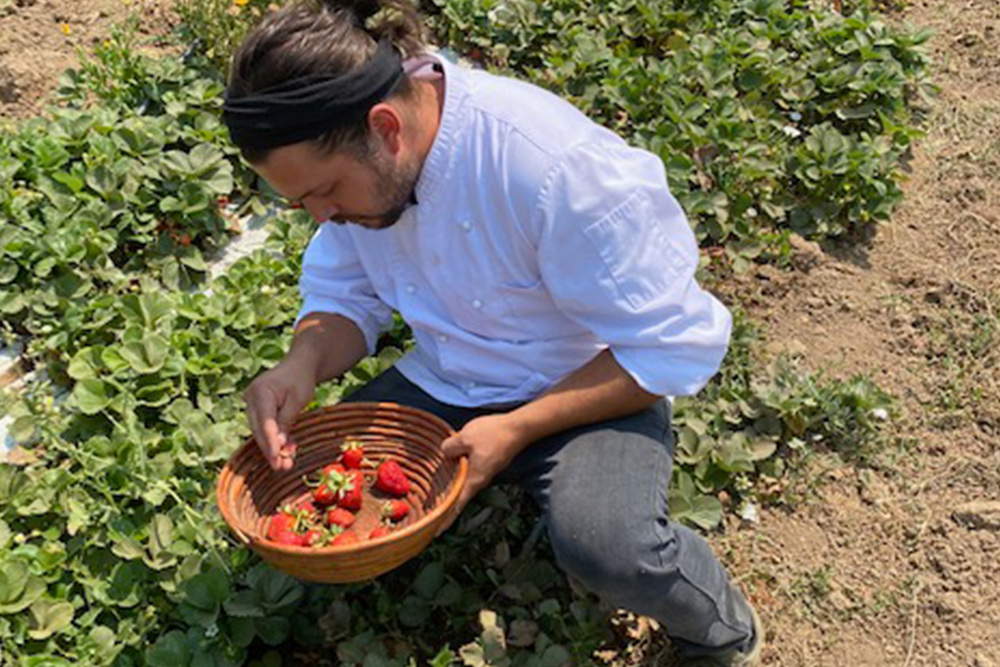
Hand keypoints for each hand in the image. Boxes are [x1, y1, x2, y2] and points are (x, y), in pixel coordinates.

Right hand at [244, 356, 316, 470]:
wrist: (298, 365)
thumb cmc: (301, 380)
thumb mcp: (298, 400)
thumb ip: (287, 421)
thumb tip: (279, 445)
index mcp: (261, 391)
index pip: (265, 422)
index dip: (270, 443)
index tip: (277, 459)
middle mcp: (250, 398)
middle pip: (258, 430)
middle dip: (270, 450)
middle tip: (282, 467)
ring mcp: (250, 404)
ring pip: (259, 431)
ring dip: (271, 448)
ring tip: (285, 464)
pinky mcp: (255, 410)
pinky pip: (262, 428)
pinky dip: (272, 440)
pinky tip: (284, 452)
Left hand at [437, 413, 527, 534]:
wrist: (519, 428)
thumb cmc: (493, 434)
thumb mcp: (465, 438)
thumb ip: (449, 448)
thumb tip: (444, 453)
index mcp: (474, 479)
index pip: (457, 505)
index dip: (446, 520)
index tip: (436, 533)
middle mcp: (480, 479)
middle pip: (459, 497)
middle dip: (445, 506)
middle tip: (429, 514)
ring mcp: (485, 471)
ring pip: (463, 484)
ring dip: (450, 488)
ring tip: (435, 491)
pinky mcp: (487, 462)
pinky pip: (469, 472)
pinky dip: (458, 474)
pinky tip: (450, 466)